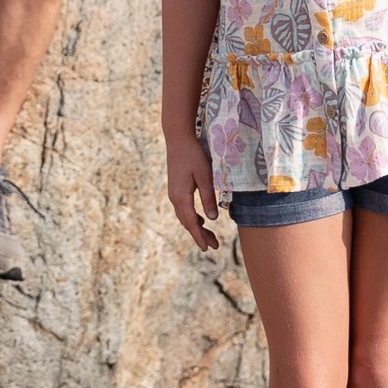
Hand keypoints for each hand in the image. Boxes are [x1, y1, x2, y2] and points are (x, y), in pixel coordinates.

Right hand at [166, 135, 220, 249]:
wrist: (178, 139)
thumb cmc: (193, 155)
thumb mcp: (204, 175)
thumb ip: (208, 197)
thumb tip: (212, 219)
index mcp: (181, 197)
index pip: (191, 223)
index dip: (200, 236)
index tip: (208, 248)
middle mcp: (175, 198)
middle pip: (187, 223)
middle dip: (200, 235)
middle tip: (214, 247)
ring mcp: (174, 193)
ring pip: (185, 217)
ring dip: (196, 228)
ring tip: (210, 237)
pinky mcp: (176, 189)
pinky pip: (184, 209)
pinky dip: (192, 218)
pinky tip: (202, 220)